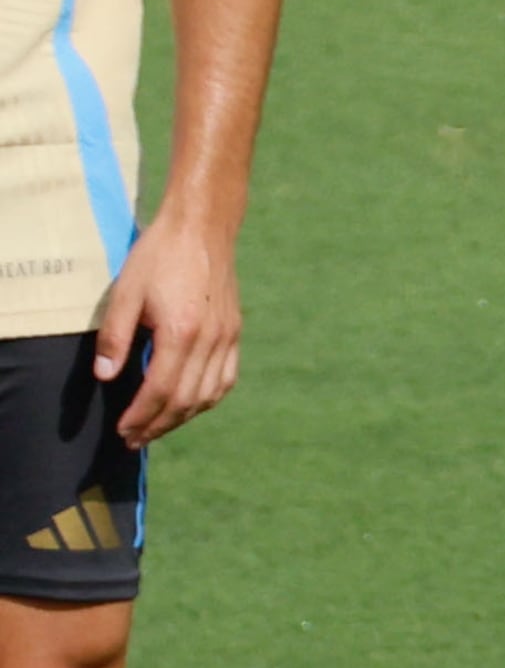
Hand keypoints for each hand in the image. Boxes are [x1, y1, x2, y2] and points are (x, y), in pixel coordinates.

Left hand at [92, 215, 242, 446]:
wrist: (203, 229)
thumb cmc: (159, 256)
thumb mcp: (125, 293)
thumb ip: (115, 337)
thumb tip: (107, 377)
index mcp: (182, 331)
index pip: (160, 389)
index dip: (141, 415)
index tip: (123, 430)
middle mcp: (210, 340)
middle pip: (186, 399)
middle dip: (159, 424)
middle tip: (135, 438)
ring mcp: (228, 338)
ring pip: (209, 395)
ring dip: (183, 417)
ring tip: (158, 426)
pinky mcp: (234, 333)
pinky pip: (225, 379)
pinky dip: (207, 399)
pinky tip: (189, 405)